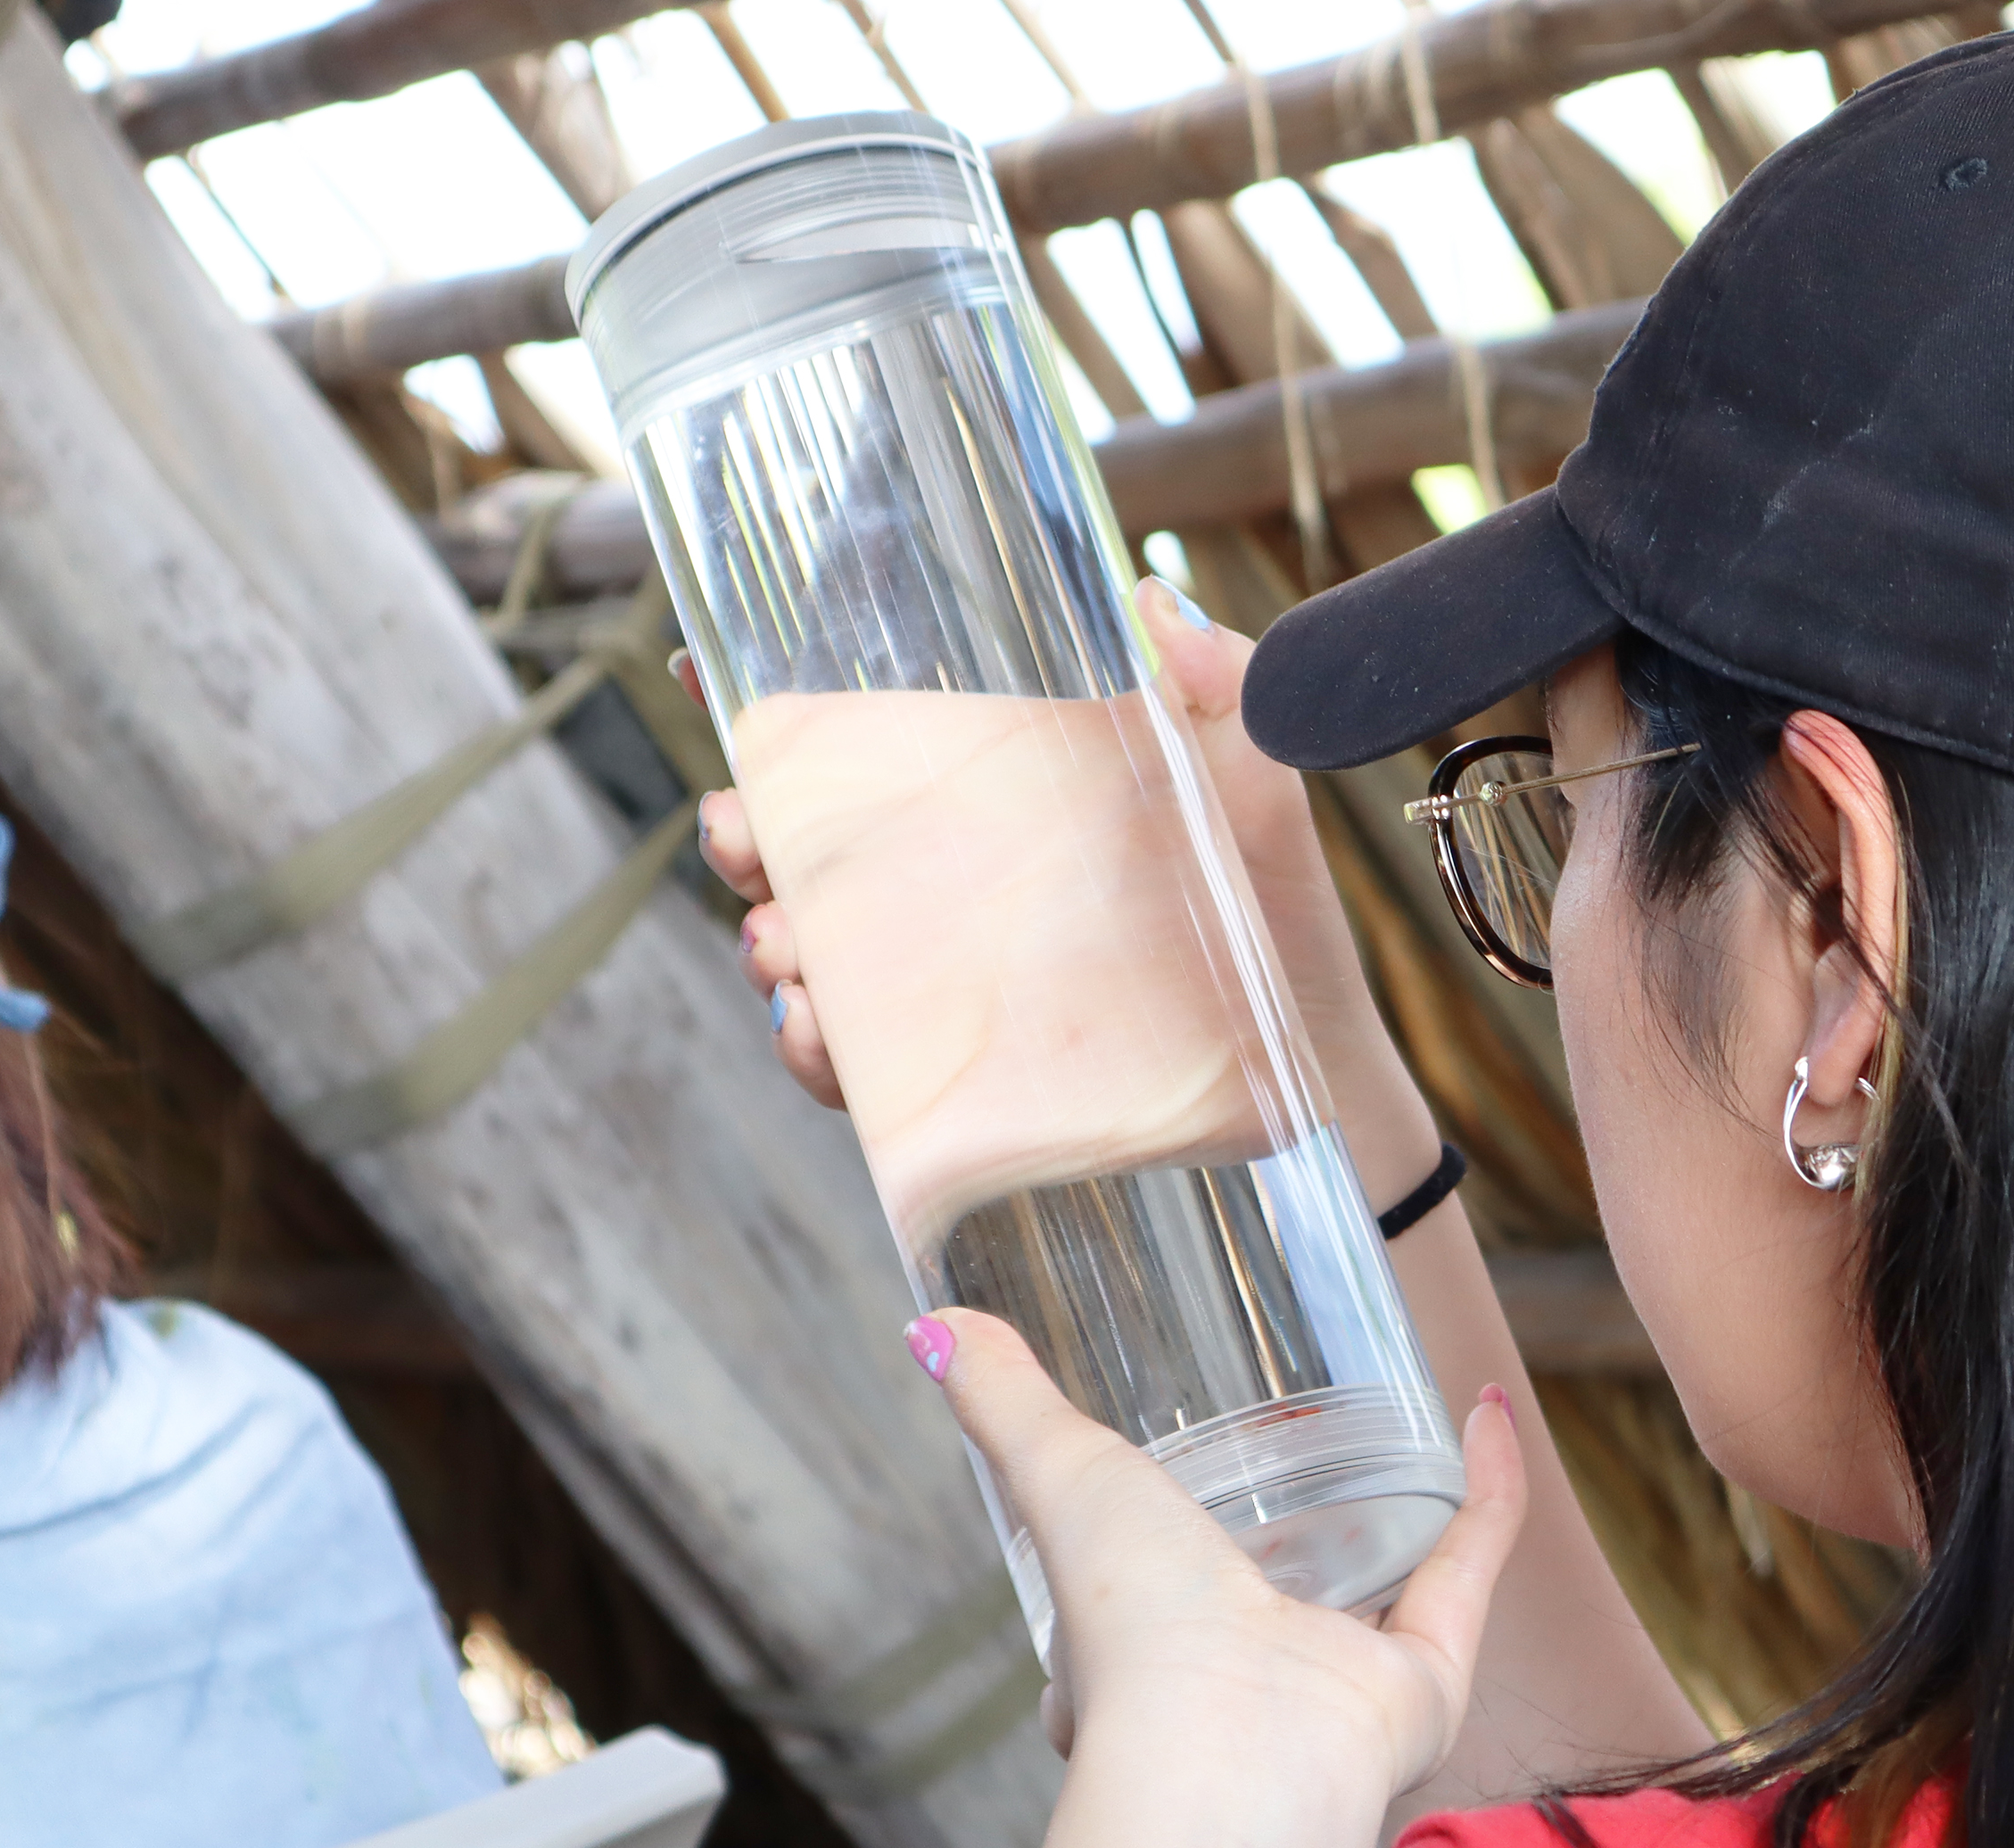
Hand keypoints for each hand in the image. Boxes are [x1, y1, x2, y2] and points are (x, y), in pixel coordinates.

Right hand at [697, 584, 1404, 1144]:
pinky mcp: (963, 1084)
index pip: (856, 743)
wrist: (1321, 1076)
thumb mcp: (1256, 782)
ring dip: (768, 942)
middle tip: (740, 830)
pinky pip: (859, 1073)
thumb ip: (1217, 686)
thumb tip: (1155, 597)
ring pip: (807, 955)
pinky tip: (816, 1029)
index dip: (761, 710)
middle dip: (740, 830)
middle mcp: (953, 889)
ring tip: (783, 942)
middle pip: (798, 845)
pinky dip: (816, 1050)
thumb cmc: (1280, 920)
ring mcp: (950, 987)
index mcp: (994, 799)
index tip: (692, 662)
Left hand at [915, 1305, 1523, 1795]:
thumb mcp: (1059, 1483)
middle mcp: (1240, 1693)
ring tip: (1409, 1430)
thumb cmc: (1130, 1638)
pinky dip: (1489, 1493)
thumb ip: (1006, 1406)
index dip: (1139, 1550)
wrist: (1233, 1747)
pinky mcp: (1424, 1686)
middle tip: (1296, 1444)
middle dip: (1287, 1539)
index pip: (1135, 1619)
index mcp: (1139, 1673)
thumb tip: (930, 1325)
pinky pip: (1466, 1572)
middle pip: (1270, 1608)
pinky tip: (1489, 1410)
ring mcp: (1337, 1692)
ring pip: (1383, 1597)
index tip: (1155, 1481)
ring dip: (1405, 1517)